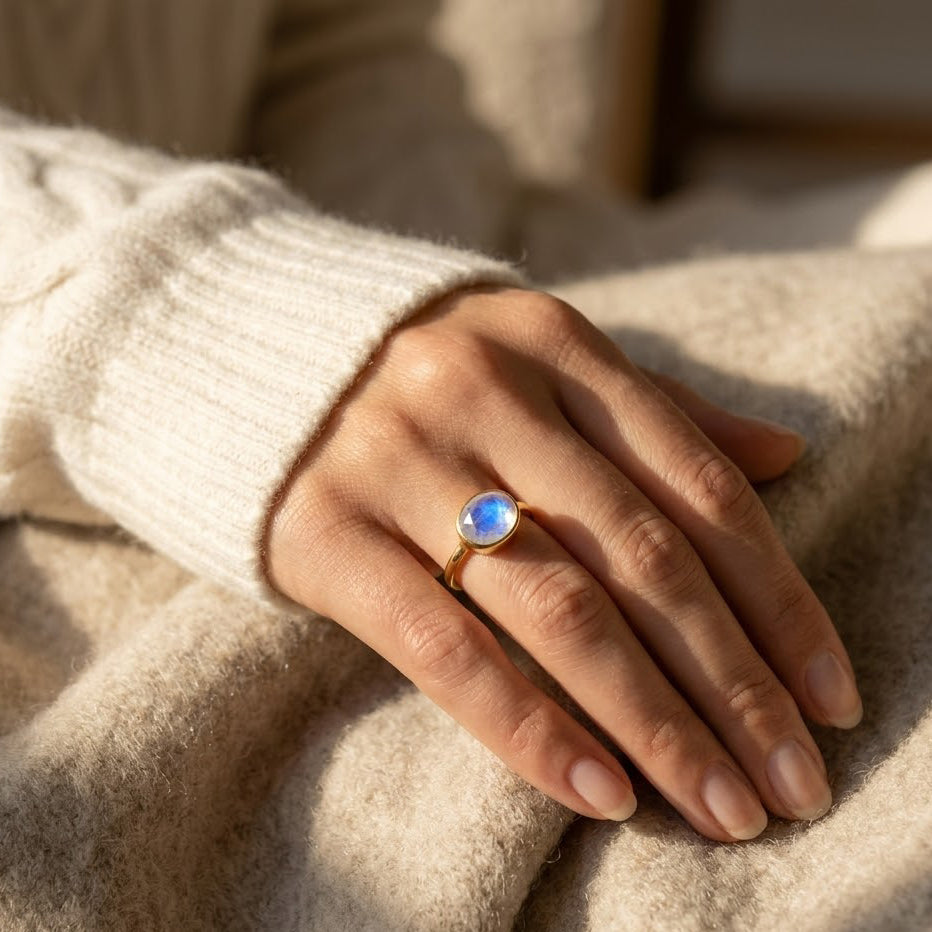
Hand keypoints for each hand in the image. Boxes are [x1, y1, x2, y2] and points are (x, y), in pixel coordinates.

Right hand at [265, 285, 862, 842]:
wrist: (247, 353)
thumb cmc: (422, 370)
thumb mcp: (539, 362)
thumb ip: (658, 409)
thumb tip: (785, 458)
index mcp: (552, 345)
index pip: (698, 487)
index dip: (777, 598)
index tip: (829, 695)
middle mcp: (486, 395)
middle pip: (643, 559)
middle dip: (735, 683)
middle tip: (796, 786)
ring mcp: (402, 464)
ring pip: (558, 610)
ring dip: (656, 721)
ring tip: (721, 804)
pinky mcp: (327, 534)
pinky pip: (442, 645)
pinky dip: (527, 726)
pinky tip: (599, 791)